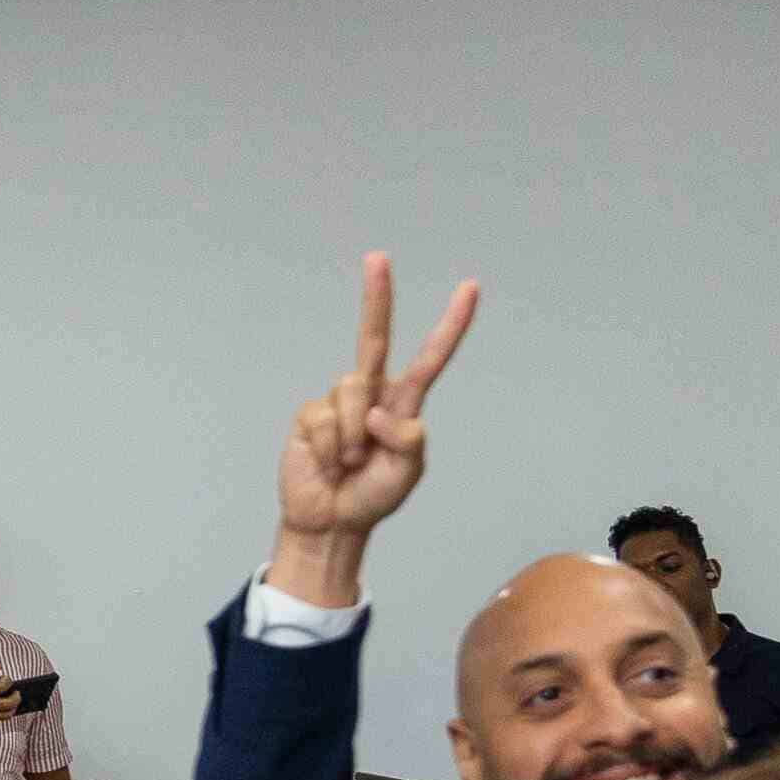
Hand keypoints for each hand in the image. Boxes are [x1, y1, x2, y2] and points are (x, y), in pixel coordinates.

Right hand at [270, 252, 476, 597]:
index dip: (450, 326)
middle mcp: (370, 394)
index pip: (430, 359)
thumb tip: (377, 410)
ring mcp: (338, 402)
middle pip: (373, 336)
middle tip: (377, 257)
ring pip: (351, 393)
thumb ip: (407, 441)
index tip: (470, 288)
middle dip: (376, 296)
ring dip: (354, 438)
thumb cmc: (372, 496)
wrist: (330, 521)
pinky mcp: (310, 416)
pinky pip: (325, 420)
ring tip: (351, 463)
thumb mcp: (407, 473)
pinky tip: (329, 464)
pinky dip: (330, 449)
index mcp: (403, 403)